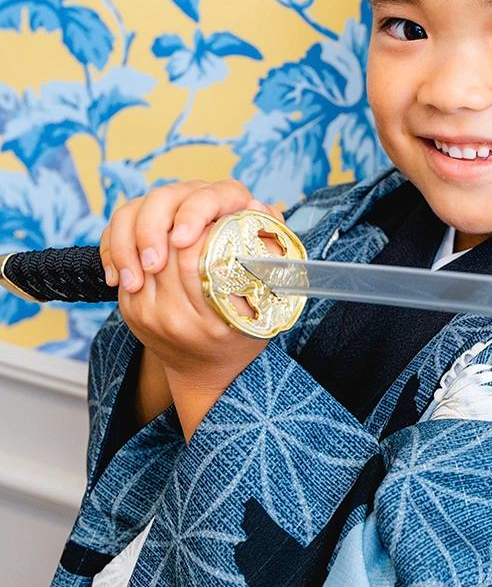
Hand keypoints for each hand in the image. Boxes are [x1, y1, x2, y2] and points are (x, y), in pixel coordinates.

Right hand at [100, 179, 282, 293]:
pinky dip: (112, 253)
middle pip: (162, 199)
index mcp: (230, 199)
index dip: (193, 214)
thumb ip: (268, 238)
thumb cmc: (250, 280)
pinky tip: (117, 280)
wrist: (218, 296)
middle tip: (151, 267)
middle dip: (151, 233)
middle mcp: (195, 195)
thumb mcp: (268, 263)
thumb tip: (257, 210)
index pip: (211, 194)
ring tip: (132, 283)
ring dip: (127, 248)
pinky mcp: (139, 223)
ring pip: (132, 212)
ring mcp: (165, 208)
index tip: (182, 242)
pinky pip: (116, 229)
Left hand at [119, 228, 266, 439]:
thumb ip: (267, 259)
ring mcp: (146, 316)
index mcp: (211, 321)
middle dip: (180, 224)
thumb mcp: (269, 307)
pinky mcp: (129, 311)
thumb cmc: (243, 336)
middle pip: (166, 251)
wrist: (207, 376)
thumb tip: (257, 210)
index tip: (218, 219)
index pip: (193, 257)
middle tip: (200, 217)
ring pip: (143, 253)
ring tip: (182, 225)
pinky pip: (128, 264)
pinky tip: (162, 240)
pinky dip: (142, 244)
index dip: (202, 228)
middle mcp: (173, 320)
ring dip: (160, 231)